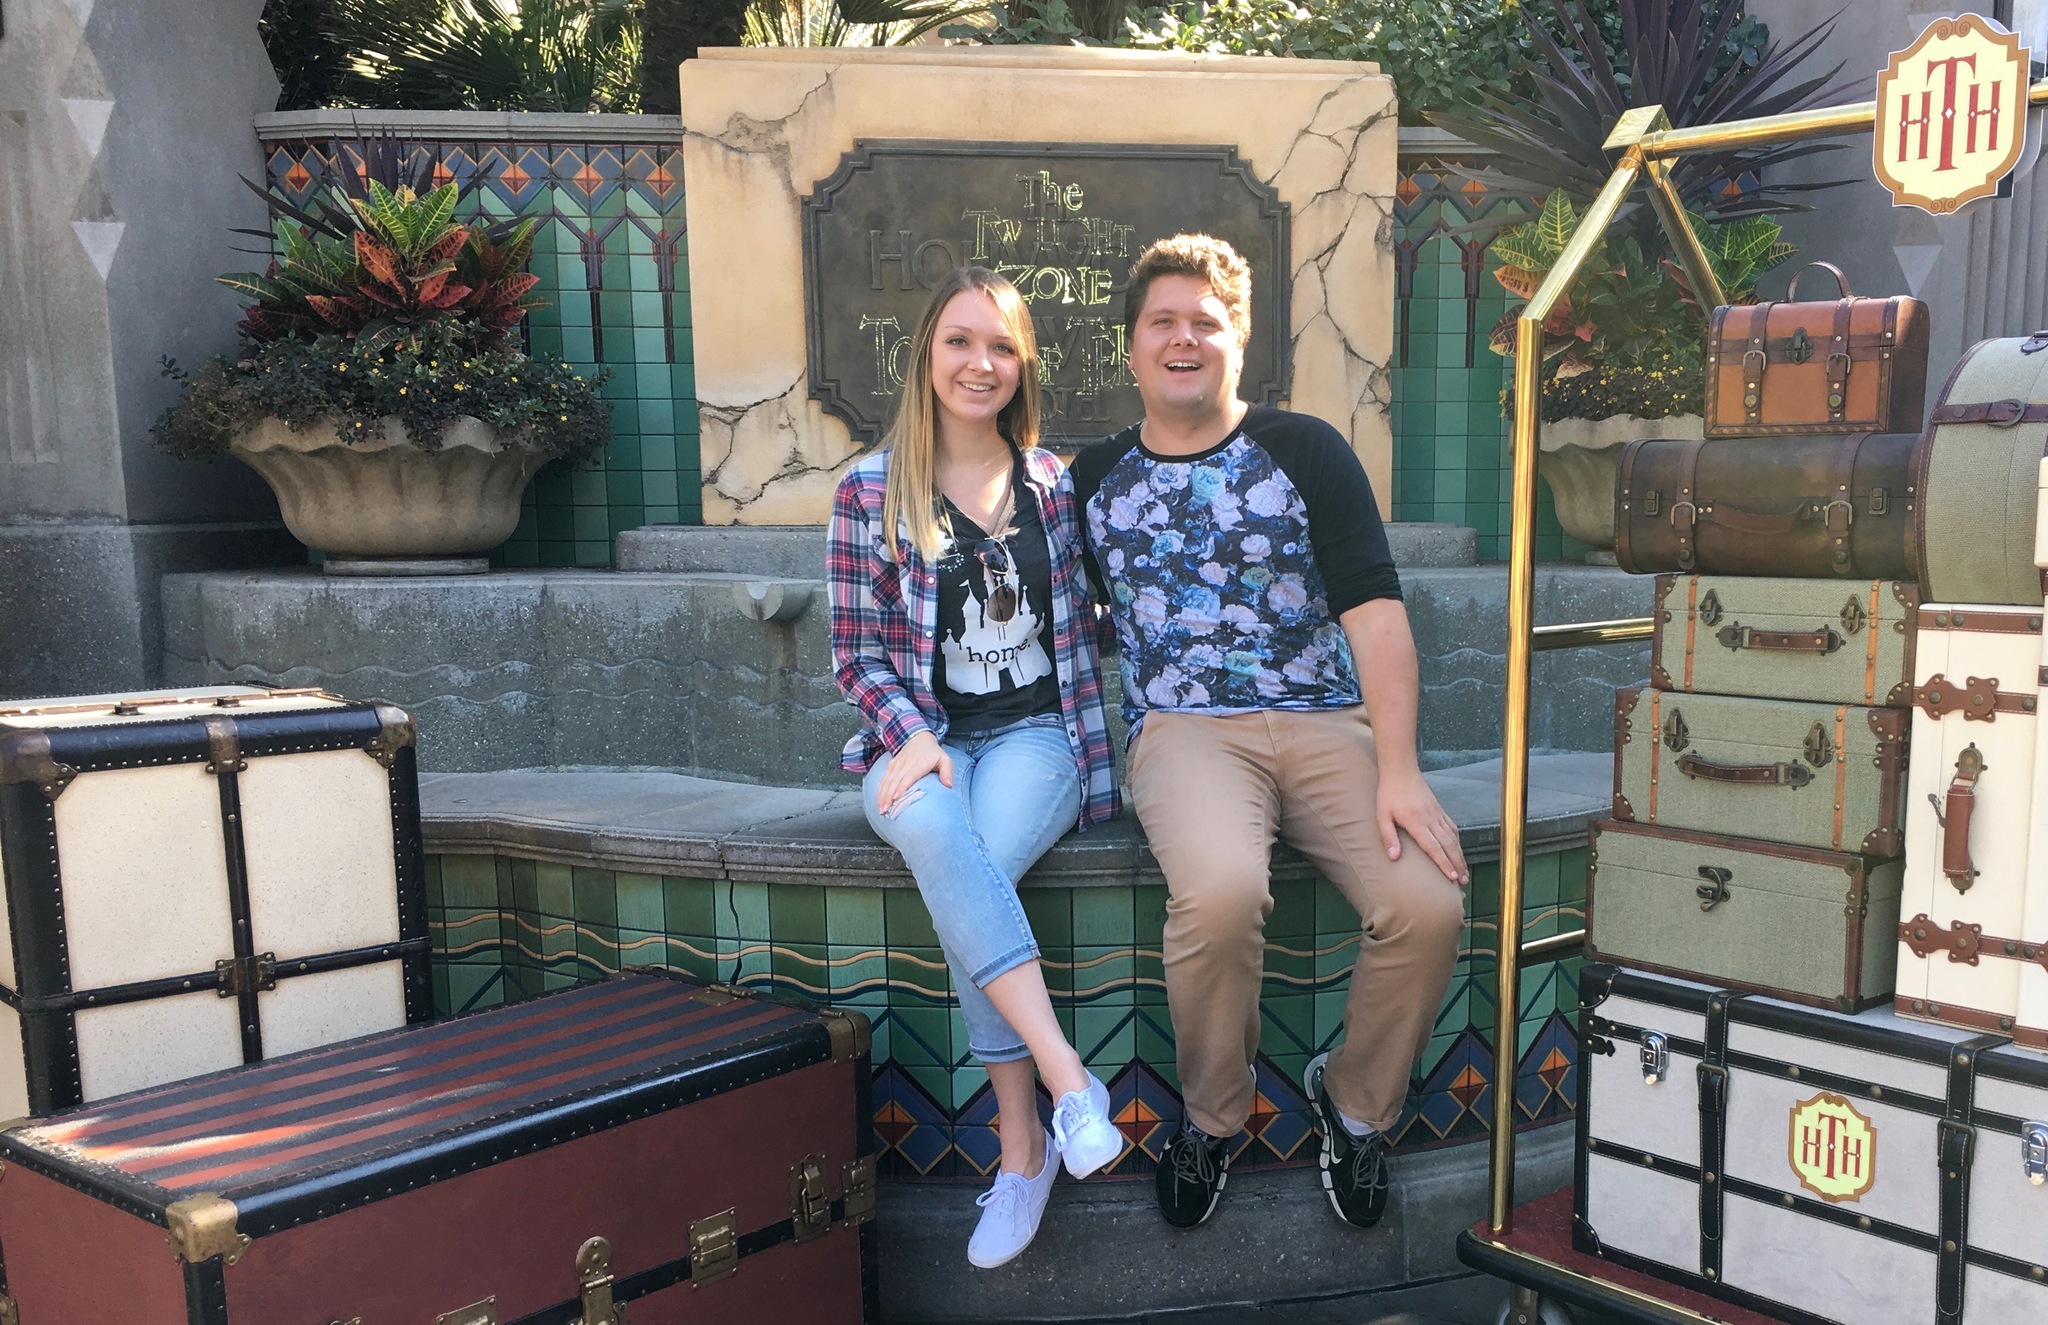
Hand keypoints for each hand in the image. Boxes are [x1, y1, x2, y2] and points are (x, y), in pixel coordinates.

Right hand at [877, 730, 952, 815]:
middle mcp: (906, 764)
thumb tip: (949, 786)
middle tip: (885, 811)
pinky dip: (880, 790)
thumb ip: (947, 772)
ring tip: (881, 810)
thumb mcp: (945, 759)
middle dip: (888, 797)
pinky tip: (878, 801)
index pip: (908, 777)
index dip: (901, 787)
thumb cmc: (933, 753)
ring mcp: (897, 764)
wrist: (919, 738)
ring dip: (882, 796)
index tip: (896, 799)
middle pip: (894, 781)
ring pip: (887, 781)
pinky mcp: (891, 765)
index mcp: (919, 763)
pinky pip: (884, 779)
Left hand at [1377, 767, 1467, 885]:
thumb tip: (1394, 858)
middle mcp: (1431, 819)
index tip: (1452, 876)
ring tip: (1464, 871)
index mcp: (1417, 822)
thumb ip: (1389, 837)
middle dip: (1457, 864)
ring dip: (1460, 855)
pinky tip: (1459, 850)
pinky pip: (1452, 827)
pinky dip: (1458, 841)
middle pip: (1448, 845)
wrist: (1401, 771)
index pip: (1433, 847)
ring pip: (1453, 838)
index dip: (1443, 863)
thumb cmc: (1389, 794)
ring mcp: (1437, 814)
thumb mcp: (1382, 816)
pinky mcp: (1439, 810)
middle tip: (1463, 881)